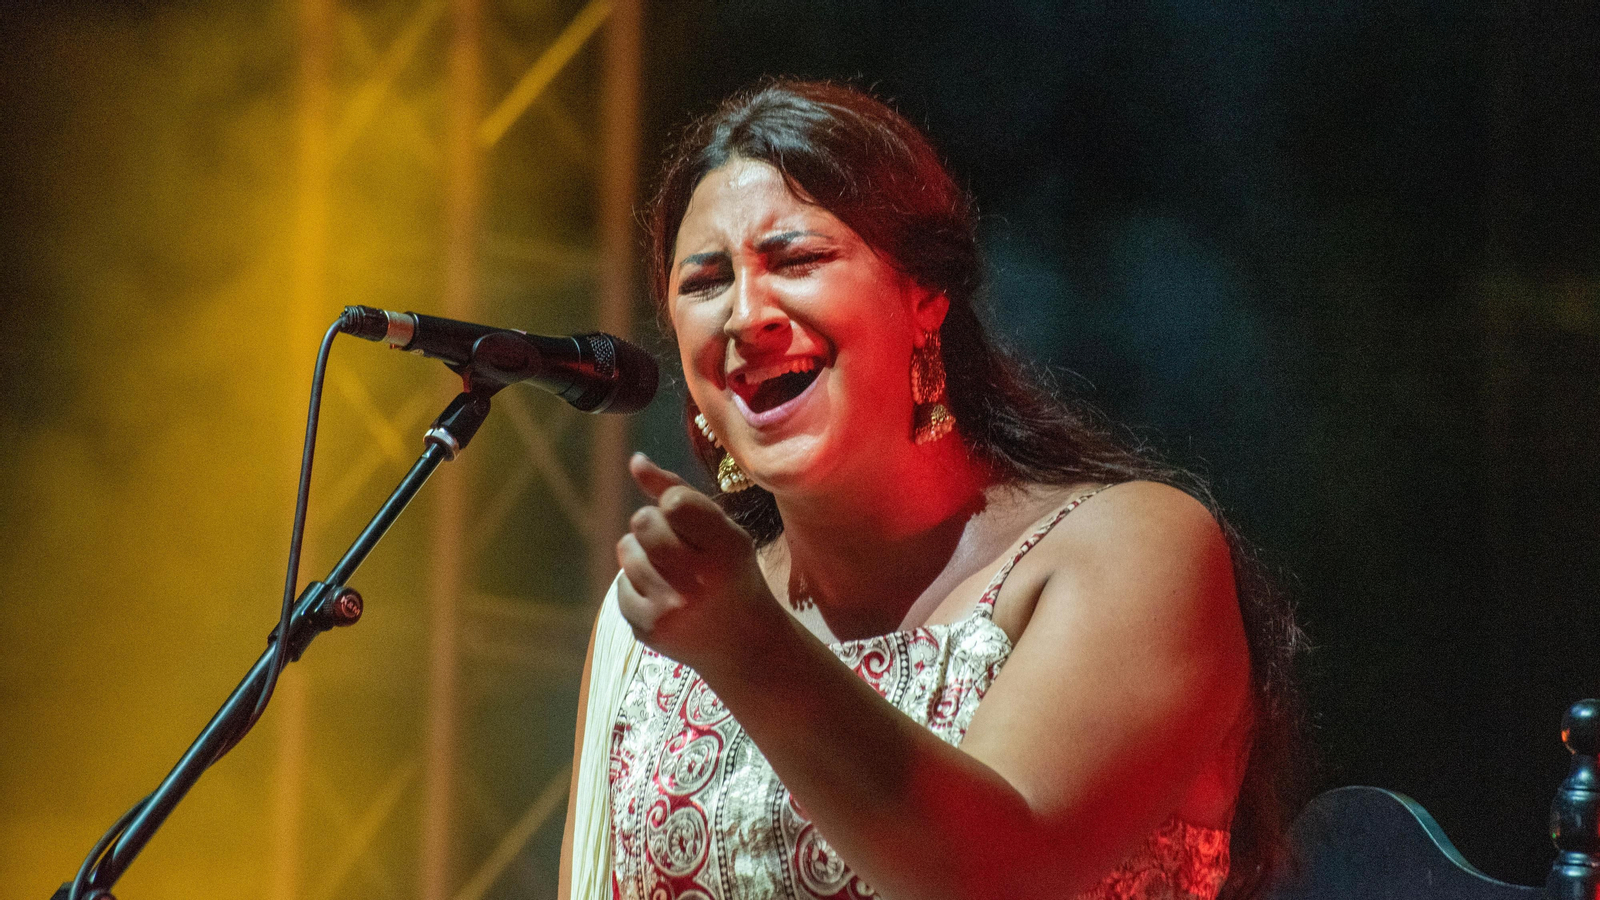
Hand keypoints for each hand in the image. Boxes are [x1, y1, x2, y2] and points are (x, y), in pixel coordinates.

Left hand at [614, 453, 778, 673]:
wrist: (744, 646)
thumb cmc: (731, 575)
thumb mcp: (722, 531)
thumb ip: (679, 491)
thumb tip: (635, 460)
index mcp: (727, 548)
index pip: (674, 502)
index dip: (673, 503)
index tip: (687, 519)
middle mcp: (699, 580)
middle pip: (643, 521)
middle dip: (652, 525)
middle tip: (674, 543)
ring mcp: (670, 608)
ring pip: (627, 551)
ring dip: (642, 553)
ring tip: (669, 569)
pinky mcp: (648, 629)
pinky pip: (621, 584)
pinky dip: (636, 584)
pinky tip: (662, 595)